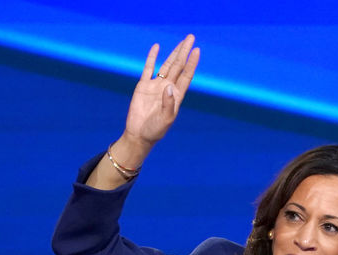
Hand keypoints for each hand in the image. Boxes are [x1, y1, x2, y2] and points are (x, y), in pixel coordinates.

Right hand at [123, 34, 199, 149]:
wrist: (139, 134)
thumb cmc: (156, 130)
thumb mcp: (166, 119)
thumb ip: (169, 103)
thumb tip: (169, 86)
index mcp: (177, 96)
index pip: (186, 75)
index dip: (192, 63)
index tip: (197, 50)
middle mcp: (168, 88)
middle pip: (178, 66)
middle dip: (184, 52)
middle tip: (191, 37)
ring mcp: (156, 85)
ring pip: (166, 64)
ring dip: (173, 53)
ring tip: (181, 41)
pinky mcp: (143, 86)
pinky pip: (148, 68)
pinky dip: (152, 57)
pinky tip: (157, 47)